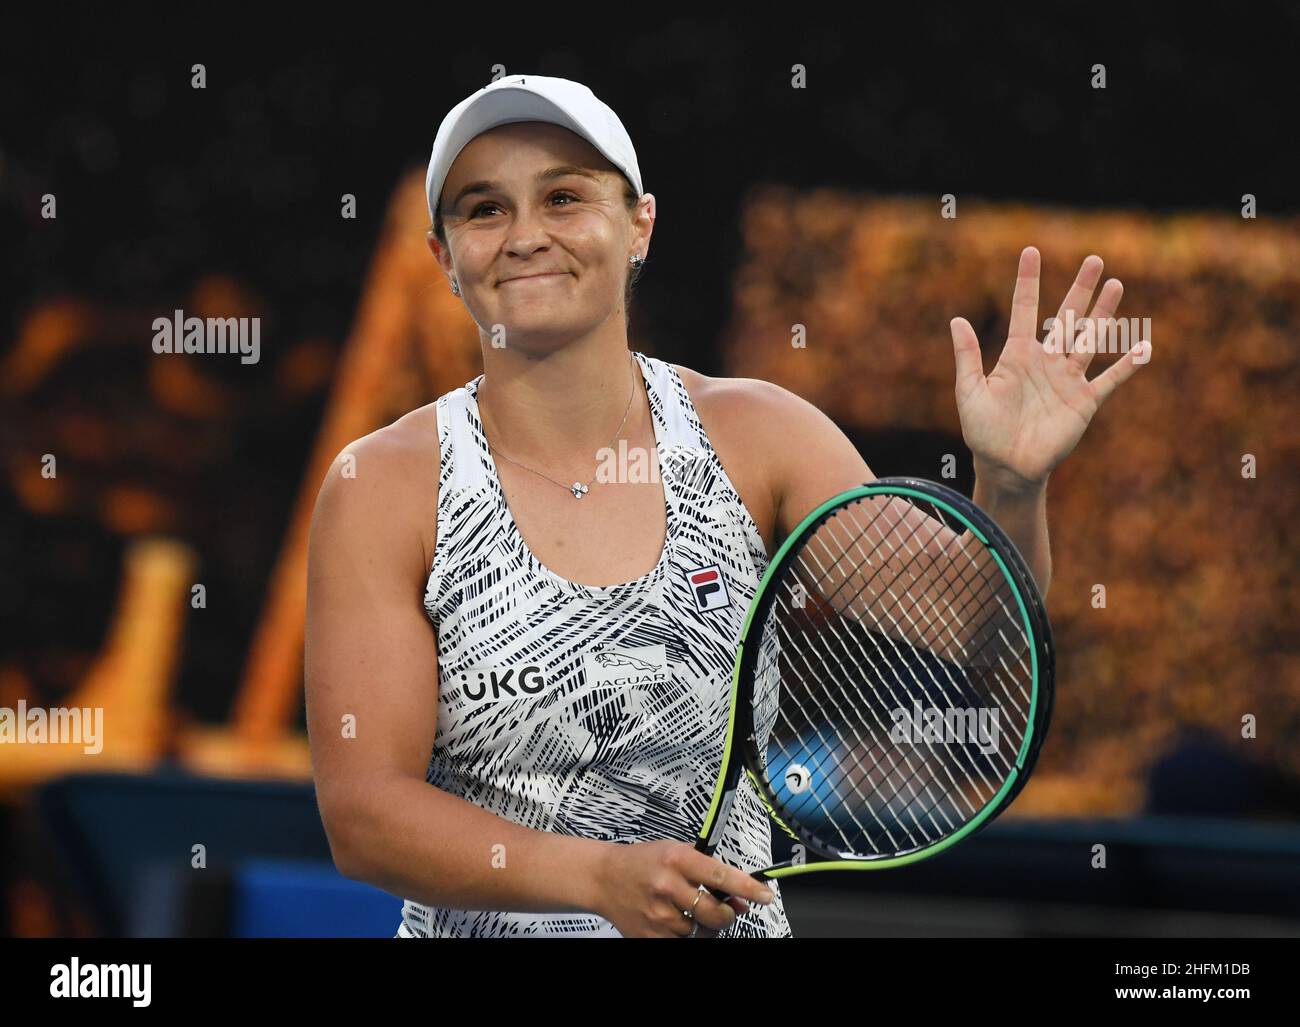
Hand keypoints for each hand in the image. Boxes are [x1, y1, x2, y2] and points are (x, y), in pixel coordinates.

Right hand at [591, 840, 772, 937]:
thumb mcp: (678, 854)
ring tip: (688, 910)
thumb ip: (710, 874)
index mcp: (677, 860)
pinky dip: (685, 935)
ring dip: (703, 926)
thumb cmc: (644, 862)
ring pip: (701, 933)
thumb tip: (741, 901)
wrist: (604, 878)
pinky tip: (674, 921)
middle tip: (722, 909)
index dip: (748, 888)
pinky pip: (681, 944)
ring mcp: (657, 915)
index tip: (765, 896)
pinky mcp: (649, 936)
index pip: (721, 876)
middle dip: (726, 914)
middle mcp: (667, 886)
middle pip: (715, 913)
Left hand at [950, 247, 1147, 492]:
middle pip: (1066, 317)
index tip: (1030, 251)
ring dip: (1104, 314)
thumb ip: (967, 356)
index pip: (1024, 309)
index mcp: (1017, 355)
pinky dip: (1126, 365)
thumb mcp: (970, 391)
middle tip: (1095, 259)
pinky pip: (1109, 379)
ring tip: (1116, 285)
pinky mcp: (1084, 401)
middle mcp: (1046, 361)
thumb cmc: (983, 431)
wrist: (1006, 465)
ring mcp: (1067, 380)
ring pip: (1090, 338)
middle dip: (1080, 289)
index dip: (1028, 281)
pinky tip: (1143, 346)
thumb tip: (957, 320)